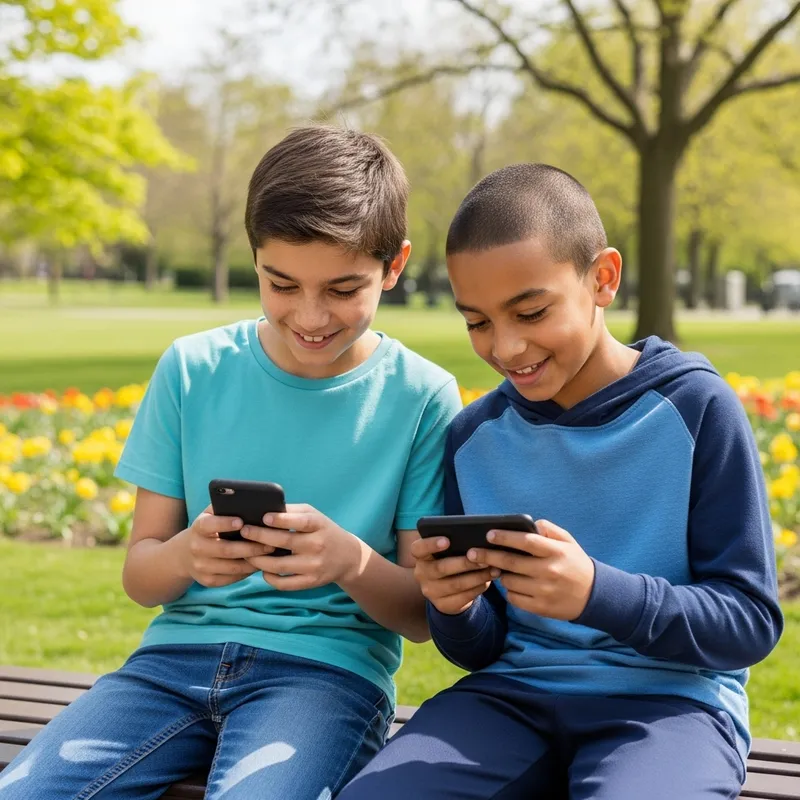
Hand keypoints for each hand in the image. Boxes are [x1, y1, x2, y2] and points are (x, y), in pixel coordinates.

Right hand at [180, 505, 274, 588]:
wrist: (185, 554)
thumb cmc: (208, 529)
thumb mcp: (210, 515)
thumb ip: (224, 507)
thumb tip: (249, 502)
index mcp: (198, 528)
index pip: (208, 525)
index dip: (224, 523)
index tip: (241, 522)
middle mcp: (197, 548)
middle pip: (226, 549)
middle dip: (250, 547)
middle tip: (270, 543)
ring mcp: (201, 567)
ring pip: (232, 567)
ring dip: (253, 562)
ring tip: (269, 554)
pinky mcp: (208, 581)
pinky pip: (232, 578)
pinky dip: (247, 572)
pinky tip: (259, 564)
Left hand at [241, 504, 362, 590]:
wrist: (347, 557)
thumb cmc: (323, 530)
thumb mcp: (314, 516)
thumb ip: (292, 512)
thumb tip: (263, 510)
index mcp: (319, 525)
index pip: (300, 522)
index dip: (281, 520)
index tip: (264, 517)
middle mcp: (317, 545)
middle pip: (284, 542)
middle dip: (260, 537)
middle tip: (243, 531)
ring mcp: (314, 566)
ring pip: (279, 566)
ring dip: (258, 559)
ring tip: (245, 552)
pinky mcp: (310, 582)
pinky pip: (284, 583)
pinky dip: (269, 577)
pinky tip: (263, 569)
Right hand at [411, 536, 499, 615]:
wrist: (446, 589)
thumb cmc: (450, 560)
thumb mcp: (447, 552)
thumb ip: (455, 544)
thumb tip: (477, 541)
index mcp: (420, 556)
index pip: (418, 548)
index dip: (431, 544)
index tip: (447, 540)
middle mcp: (421, 574)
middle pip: (441, 568)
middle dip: (465, 563)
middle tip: (484, 559)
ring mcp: (430, 592)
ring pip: (456, 584)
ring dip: (477, 577)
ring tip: (493, 570)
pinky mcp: (443, 605)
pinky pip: (463, 597)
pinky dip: (478, 588)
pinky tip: (488, 581)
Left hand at [466, 520, 594, 620]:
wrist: (594, 595)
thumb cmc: (575, 563)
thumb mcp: (568, 542)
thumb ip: (548, 530)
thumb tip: (529, 523)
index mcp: (555, 552)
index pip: (526, 541)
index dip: (505, 537)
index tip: (488, 534)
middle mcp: (549, 571)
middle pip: (510, 562)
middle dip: (487, 556)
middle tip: (471, 553)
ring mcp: (544, 591)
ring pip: (509, 581)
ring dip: (500, 574)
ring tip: (497, 568)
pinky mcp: (541, 608)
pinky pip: (514, 598)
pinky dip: (508, 591)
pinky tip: (510, 584)